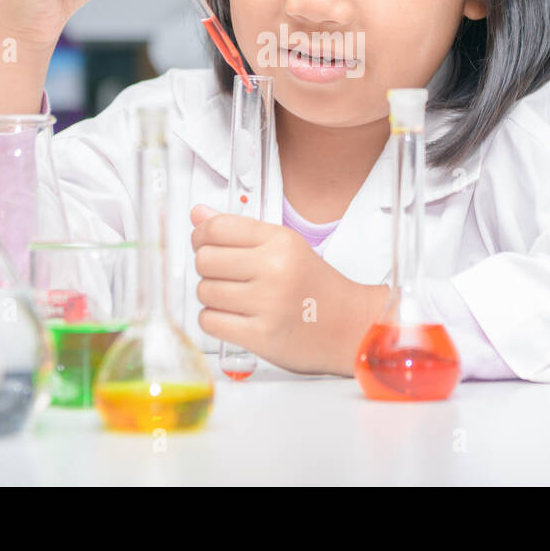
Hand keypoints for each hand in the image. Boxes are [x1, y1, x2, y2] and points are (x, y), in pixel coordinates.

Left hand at [189, 204, 389, 375]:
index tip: (203, 242)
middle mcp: (274, 269)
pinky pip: (210, 322)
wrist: (352, 326)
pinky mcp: (260, 336)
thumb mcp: (286, 247)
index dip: (200, 234)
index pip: (217, 228)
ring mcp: (267, 304)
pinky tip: (233, 316)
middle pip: (205, 260)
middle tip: (223, 274)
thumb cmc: (317, 287)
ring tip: (234, 297)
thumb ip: (240, 230)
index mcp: (281, 241)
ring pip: (204, 292)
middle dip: (207, 267)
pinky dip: (214, 320)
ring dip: (211, 295)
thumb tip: (198, 214)